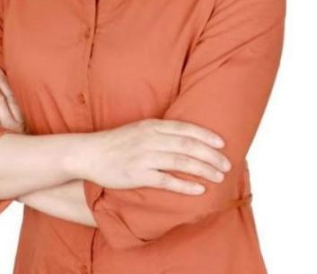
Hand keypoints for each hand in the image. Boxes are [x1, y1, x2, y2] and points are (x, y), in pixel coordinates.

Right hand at [86, 119, 231, 194]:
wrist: (90, 153)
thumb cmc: (116, 142)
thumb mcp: (139, 129)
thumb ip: (160, 131)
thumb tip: (184, 137)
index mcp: (152, 126)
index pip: (185, 129)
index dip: (206, 136)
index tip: (222, 143)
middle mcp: (150, 139)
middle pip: (187, 145)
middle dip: (210, 155)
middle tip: (227, 164)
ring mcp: (144, 156)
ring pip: (181, 162)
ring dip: (203, 169)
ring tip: (218, 177)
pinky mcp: (137, 175)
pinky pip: (166, 180)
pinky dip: (185, 185)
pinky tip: (199, 189)